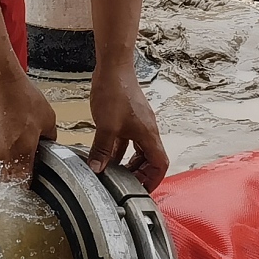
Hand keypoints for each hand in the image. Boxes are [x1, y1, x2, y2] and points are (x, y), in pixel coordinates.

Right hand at [0, 69, 58, 182]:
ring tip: (7, 169)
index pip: (23, 181)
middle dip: (14, 181)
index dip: (28, 182)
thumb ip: (50, 136)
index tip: (31, 177)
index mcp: (23, 152)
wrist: (0, 84)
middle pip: (6, 183)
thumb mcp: (48, 117)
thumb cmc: (22, 97)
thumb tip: (49, 144)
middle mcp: (4, 155)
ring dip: (0, 176)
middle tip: (20, 174)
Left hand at [86, 59, 169, 187]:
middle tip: (125, 185)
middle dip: (140, 174)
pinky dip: (119, 150)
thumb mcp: (106, 126)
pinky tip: (105, 154)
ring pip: (138, 150)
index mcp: (149, 135)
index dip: (154, 179)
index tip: (142, 190)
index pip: (160, 164)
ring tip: (115, 173)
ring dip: (129, 163)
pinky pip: (127, 140)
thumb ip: (101, 150)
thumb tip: (97, 169)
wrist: (114, 67)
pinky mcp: (128, 118)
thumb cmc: (116, 91)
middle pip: (150, 159)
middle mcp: (147, 130)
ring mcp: (138, 123)